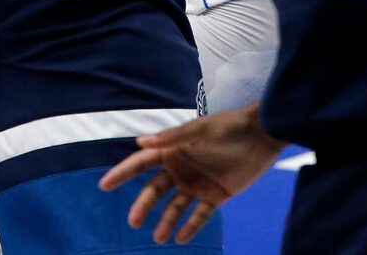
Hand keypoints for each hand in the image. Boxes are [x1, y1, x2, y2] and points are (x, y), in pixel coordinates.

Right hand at [99, 107, 284, 244]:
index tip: (104, 185)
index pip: (142, 162)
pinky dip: (189, 227)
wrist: (262, 135)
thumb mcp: (199, 131)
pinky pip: (199, 215)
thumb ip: (171, 139)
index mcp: (174, 149)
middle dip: (143, 205)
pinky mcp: (216, 195)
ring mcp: (198, 183)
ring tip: (158, 237)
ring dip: (165, 221)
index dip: (123, 172)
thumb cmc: (228, 127)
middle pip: (155, 190)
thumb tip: (140, 142)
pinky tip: (179, 238)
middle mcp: (182, 168)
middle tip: (132, 222)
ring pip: (175, 206)